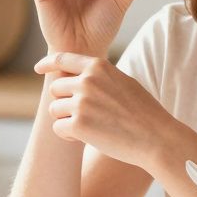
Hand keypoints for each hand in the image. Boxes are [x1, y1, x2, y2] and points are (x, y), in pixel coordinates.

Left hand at [34, 51, 178, 167]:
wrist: (157, 138)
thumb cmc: (144, 113)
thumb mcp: (124, 83)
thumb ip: (101, 77)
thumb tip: (81, 76)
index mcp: (98, 67)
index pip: (63, 58)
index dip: (48, 64)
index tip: (39, 68)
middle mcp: (87, 81)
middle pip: (55, 88)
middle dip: (64, 102)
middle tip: (83, 115)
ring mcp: (81, 102)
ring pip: (54, 109)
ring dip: (66, 120)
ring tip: (89, 128)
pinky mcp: (78, 125)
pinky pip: (58, 128)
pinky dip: (67, 136)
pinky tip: (85, 138)